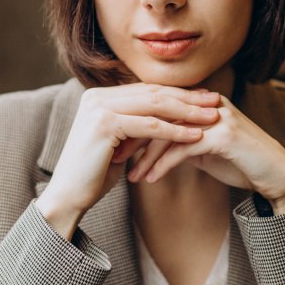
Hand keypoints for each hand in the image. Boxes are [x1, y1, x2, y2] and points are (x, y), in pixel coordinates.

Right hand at [36, 84, 220, 237]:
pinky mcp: (104, 124)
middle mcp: (97, 96)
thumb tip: (166, 117)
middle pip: (152, 92)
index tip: (204, 98)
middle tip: (215, 101)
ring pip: (153, 105)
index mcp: (99, 96)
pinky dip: (174, 131)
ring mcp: (99, 107)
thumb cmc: (94, 174)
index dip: (177, 93)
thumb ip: (136, 125)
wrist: (68, 195)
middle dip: (187, 97)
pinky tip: (195, 136)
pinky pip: (149, 126)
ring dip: (187, 111)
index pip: (146, 90)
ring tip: (212, 117)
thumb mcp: (119, 143)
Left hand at [127, 94, 284, 214]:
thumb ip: (180, 140)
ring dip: (145, 155)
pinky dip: (163, 164)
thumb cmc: (240, 162)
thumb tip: (151, 145)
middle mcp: (208, 103)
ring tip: (130, 175)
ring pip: (168, 132)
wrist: (276, 175)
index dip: (135, 125)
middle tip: (113, 157)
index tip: (114, 145)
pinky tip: (150, 178)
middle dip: (133, 137)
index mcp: (201, 102)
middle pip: (159, 115)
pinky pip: (183, 148)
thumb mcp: (204, 149)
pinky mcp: (223, 135)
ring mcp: (217, 116)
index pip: (159, 108)